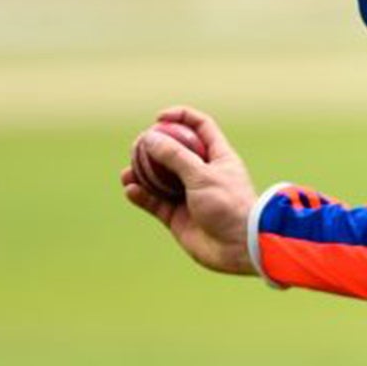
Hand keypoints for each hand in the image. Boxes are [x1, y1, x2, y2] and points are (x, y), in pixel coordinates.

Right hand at [119, 105, 257, 276]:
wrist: (239, 248)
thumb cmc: (229, 206)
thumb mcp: (203, 175)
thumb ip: (176, 156)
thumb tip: (149, 138)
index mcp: (218, 157)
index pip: (201, 128)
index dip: (181, 117)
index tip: (159, 117)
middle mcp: (203, 174)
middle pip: (174, 152)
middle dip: (152, 148)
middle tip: (135, 147)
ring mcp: (189, 196)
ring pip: (158, 179)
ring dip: (140, 174)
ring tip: (127, 172)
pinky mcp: (177, 217)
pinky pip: (153, 202)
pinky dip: (141, 195)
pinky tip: (131, 190)